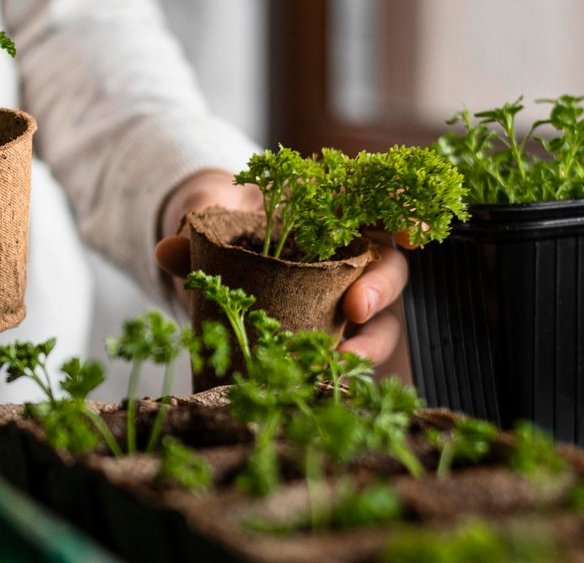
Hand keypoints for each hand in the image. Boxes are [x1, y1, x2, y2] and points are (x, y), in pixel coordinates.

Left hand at [153, 169, 410, 374]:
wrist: (213, 251)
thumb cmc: (227, 224)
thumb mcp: (211, 222)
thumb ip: (196, 232)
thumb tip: (167, 249)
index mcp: (331, 209)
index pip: (382, 202)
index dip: (406, 211)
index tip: (415, 232)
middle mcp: (351, 251)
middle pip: (388, 265)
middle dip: (381, 287)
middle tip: (356, 308)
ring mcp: (347, 293)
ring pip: (381, 317)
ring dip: (370, 340)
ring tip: (342, 360)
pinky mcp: (334, 331)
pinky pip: (352, 349)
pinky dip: (346, 366)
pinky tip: (330, 381)